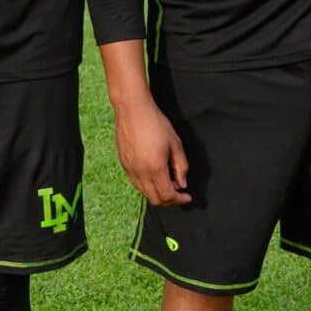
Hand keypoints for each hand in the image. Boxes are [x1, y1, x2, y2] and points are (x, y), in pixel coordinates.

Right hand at [111, 90, 191, 205]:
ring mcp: (129, 170)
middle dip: (169, 200)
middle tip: (179, 192)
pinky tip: (154, 175)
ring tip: (168, 181)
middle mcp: (140, 173)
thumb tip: (182, 183)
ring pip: (144, 193)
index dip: (179, 199)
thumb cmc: (156, 123)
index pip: (168, 196)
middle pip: (155, 199)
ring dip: (157, 193)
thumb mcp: (175, 144)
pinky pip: (136, 183)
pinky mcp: (123, 165)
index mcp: (155, 169)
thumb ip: (181, 166)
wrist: (132, 110)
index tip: (187, 196)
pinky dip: (147, 186)